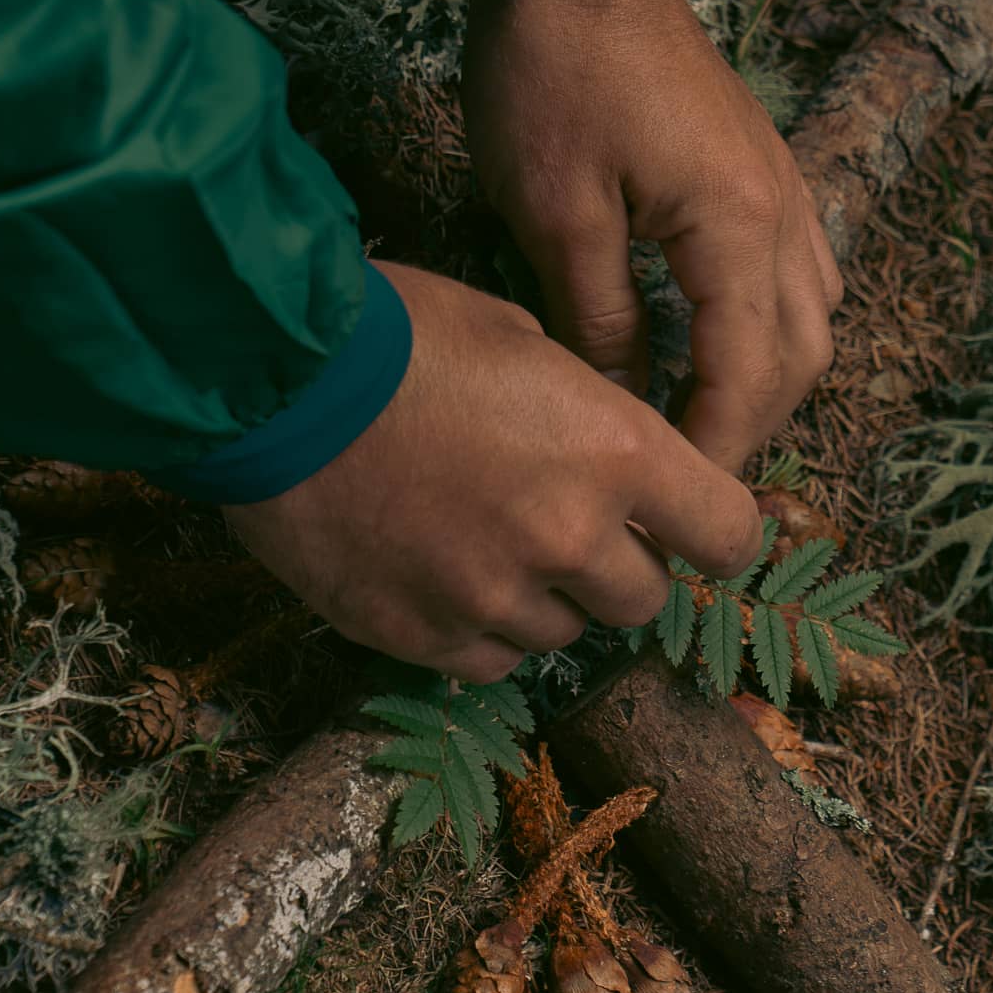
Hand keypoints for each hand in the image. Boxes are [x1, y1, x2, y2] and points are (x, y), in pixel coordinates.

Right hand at [223, 262, 763, 681]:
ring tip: (486, 536)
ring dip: (548, 595)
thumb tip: (614, 455)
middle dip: (620, 562)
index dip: (717, 531)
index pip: (728, 535)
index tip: (694, 525)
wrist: (265, 378)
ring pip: (567, 631)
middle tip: (568, 520)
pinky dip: (483, 628)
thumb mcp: (520, 338)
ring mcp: (494, 597)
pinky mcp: (422, 637)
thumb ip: (587, 410)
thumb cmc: (395, 332)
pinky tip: (445, 573)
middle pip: (646, 596)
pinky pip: (492, 659)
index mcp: (613, 450)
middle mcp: (569, 537)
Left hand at [463, 0, 841, 473]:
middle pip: (802, 357)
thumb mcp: (554, 212)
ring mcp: (784, 186)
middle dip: (750, 426)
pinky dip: (768, 326)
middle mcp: (784, 213)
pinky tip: (713, 340)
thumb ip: (599, 321)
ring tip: (698, 418)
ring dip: (766, 380)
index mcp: (737, 229)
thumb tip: (622, 408)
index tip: (678, 506)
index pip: (748, 376)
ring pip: (813, 317)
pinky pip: (799, 271)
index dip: (715, 450)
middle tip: (685, 473)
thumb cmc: (554, 73)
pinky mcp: (763, 168)